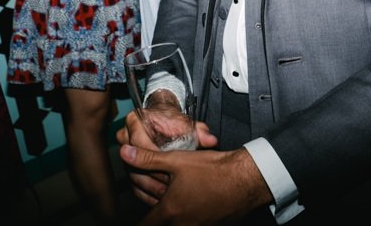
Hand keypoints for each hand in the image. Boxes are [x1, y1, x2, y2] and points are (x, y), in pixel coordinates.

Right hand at [116, 107, 218, 206]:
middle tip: (170, 185)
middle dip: (154, 175)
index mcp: (136, 121)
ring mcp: (125, 153)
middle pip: (133, 161)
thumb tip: (210, 140)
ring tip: (168, 195)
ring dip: (150, 187)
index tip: (170, 167)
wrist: (165, 122)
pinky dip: (147, 194)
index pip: (139, 141)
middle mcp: (125, 136)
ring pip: (133, 175)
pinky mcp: (128, 167)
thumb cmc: (176, 123)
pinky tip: (161, 200)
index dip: (155, 157)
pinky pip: (133, 183)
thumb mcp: (188, 124)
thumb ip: (199, 131)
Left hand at [119, 140, 269, 224]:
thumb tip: (124, 153)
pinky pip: (189, 224)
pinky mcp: (209, 225)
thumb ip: (147, 159)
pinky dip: (183, 216)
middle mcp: (182, 225)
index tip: (134, 218)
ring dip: (168, 216)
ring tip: (168, 201)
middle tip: (151, 200)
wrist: (245, 181)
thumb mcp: (177, 160)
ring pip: (174, 225)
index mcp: (169, 212)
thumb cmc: (213, 171)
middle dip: (152, 215)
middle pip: (158, 225)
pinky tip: (188, 201)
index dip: (138, 222)